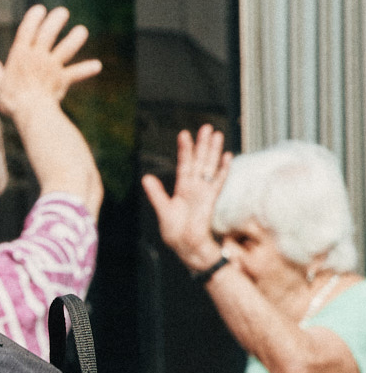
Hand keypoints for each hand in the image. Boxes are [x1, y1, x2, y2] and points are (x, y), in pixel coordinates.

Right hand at [0, 4, 100, 123]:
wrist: (31, 112)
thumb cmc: (11, 100)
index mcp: (20, 56)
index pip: (27, 31)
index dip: (33, 18)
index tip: (40, 9)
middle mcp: (37, 57)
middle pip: (48, 33)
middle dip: (56, 20)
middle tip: (63, 12)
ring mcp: (52, 67)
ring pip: (66, 48)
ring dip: (75, 38)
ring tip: (81, 30)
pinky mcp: (62, 79)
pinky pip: (76, 73)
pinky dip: (86, 69)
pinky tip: (97, 66)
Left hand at [140, 124, 229, 271]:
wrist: (186, 245)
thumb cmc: (175, 230)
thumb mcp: (163, 209)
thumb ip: (156, 193)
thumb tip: (146, 177)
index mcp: (182, 188)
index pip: (184, 164)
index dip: (184, 149)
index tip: (184, 133)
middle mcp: (194, 187)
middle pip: (199, 160)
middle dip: (202, 144)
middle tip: (206, 127)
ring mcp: (204, 191)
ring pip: (209, 166)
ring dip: (213, 151)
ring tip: (217, 134)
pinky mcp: (211, 199)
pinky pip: (218, 181)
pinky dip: (223, 169)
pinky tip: (227, 156)